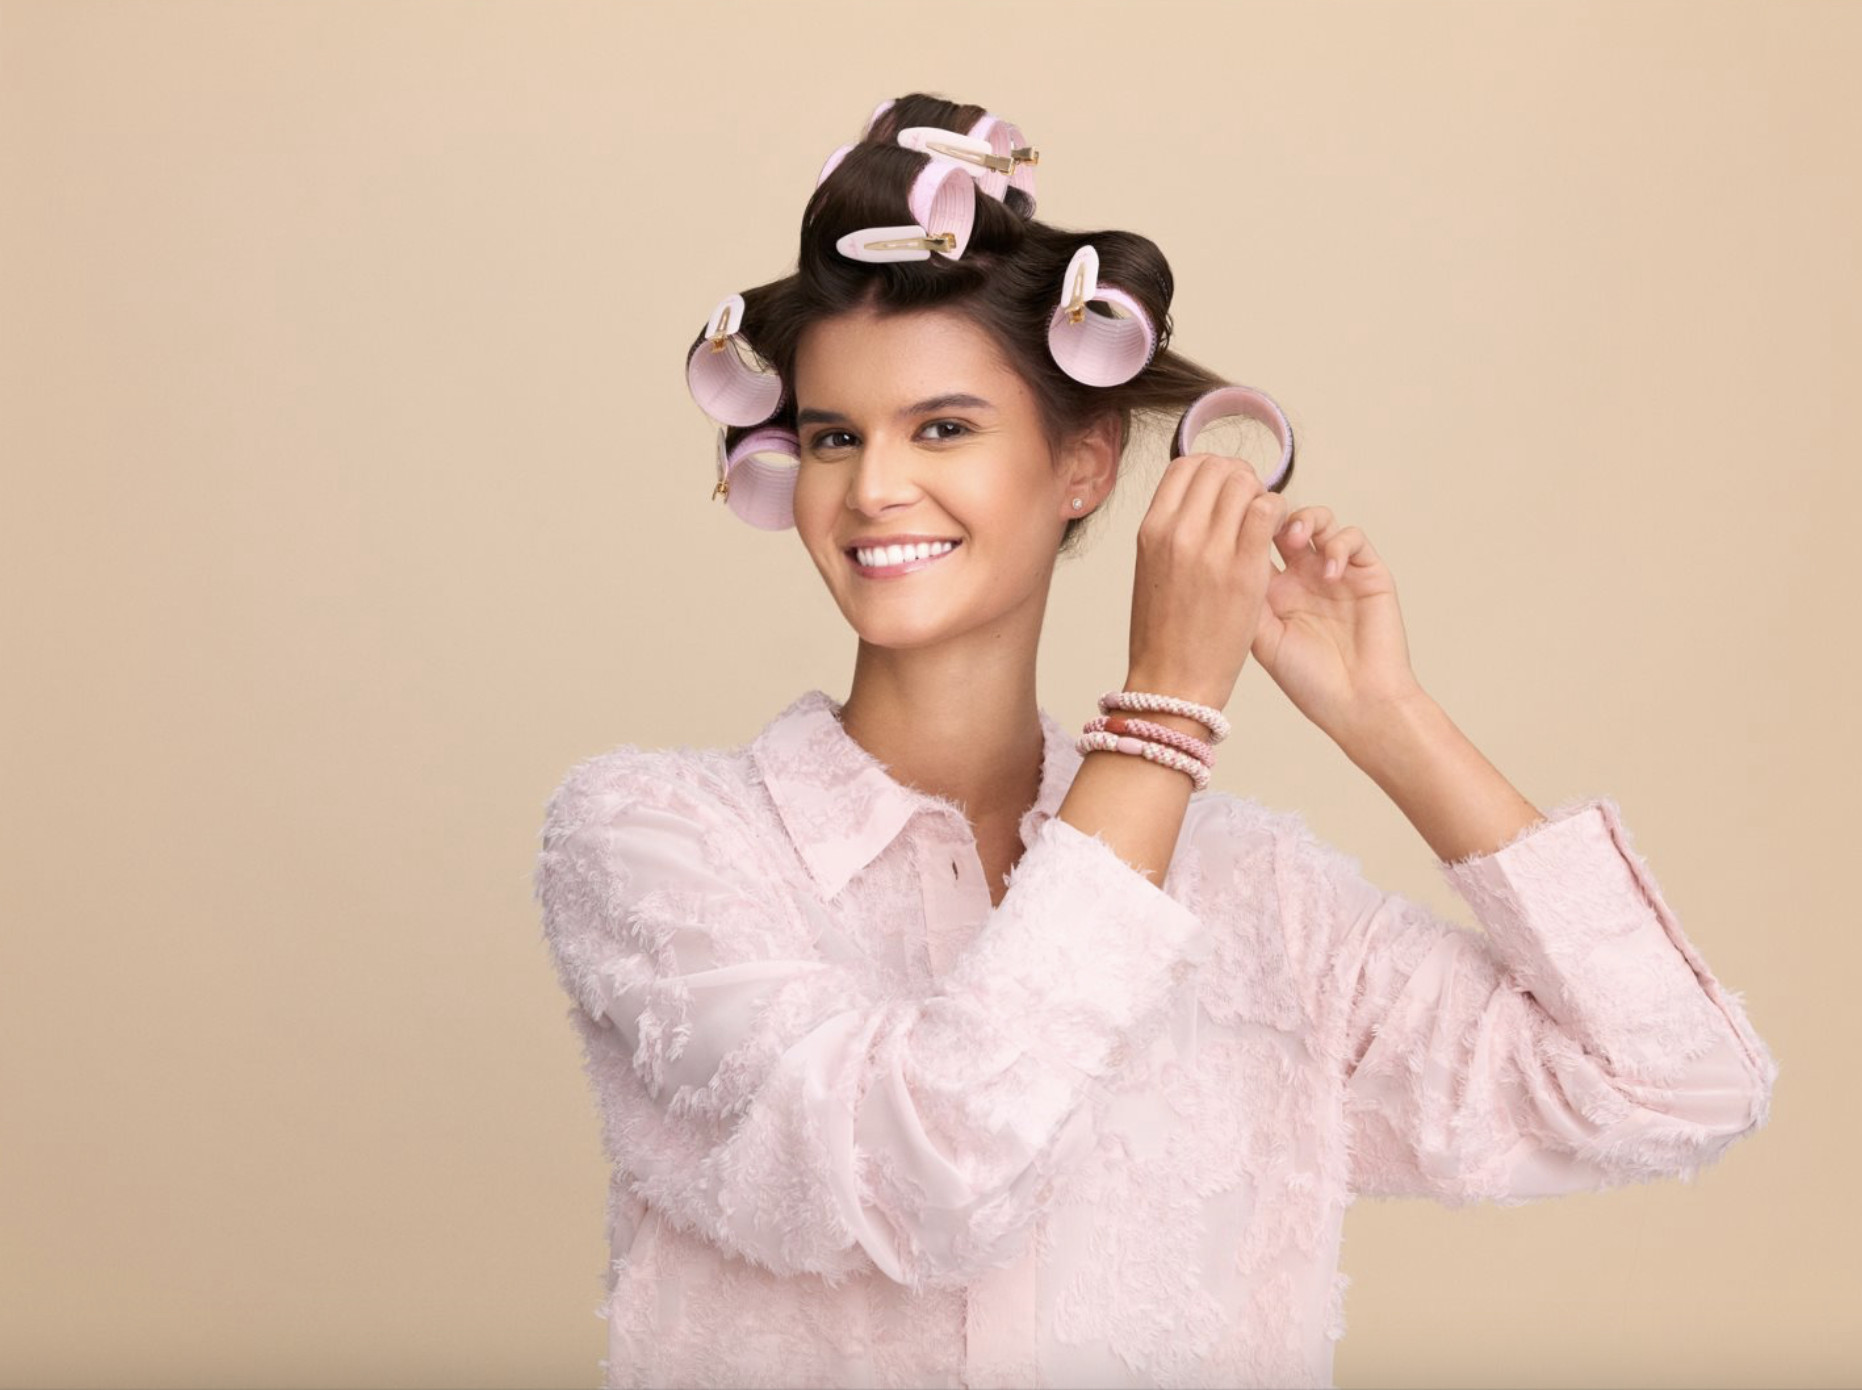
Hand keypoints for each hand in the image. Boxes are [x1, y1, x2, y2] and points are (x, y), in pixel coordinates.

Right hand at [1126, 453, 1288, 710]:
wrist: (1172, 681)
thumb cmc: (1163, 633)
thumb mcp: (1152, 570)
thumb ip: (1171, 533)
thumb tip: (1198, 503)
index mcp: (1151, 529)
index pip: (1185, 465)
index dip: (1213, 469)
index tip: (1226, 490)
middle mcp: (1177, 531)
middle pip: (1219, 467)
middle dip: (1242, 478)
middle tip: (1252, 505)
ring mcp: (1211, 548)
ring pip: (1246, 483)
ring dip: (1262, 495)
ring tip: (1265, 525)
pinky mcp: (1244, 569)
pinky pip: (1268, 511)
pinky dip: (1278, 514)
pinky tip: (1278, 538)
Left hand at [1249, 505, 1428, 744]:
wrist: (1357, 703)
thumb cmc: (1307, 680)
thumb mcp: (1261, 639)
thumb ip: (1245, 597)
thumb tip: (1222, 554)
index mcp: (1272, 590)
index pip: (1253, 542)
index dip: (1244, 526)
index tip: (1232, 522)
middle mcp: (1302, 576)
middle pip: (1284, 522)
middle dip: (1273, 513)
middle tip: (1263, 521)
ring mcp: (1336, 572)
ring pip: (1320, 520)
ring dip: (1306, 520)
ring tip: (1295, 540)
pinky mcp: (1369, 574)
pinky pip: (1353, 538)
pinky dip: (1338, 545)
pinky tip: (1328, 573)